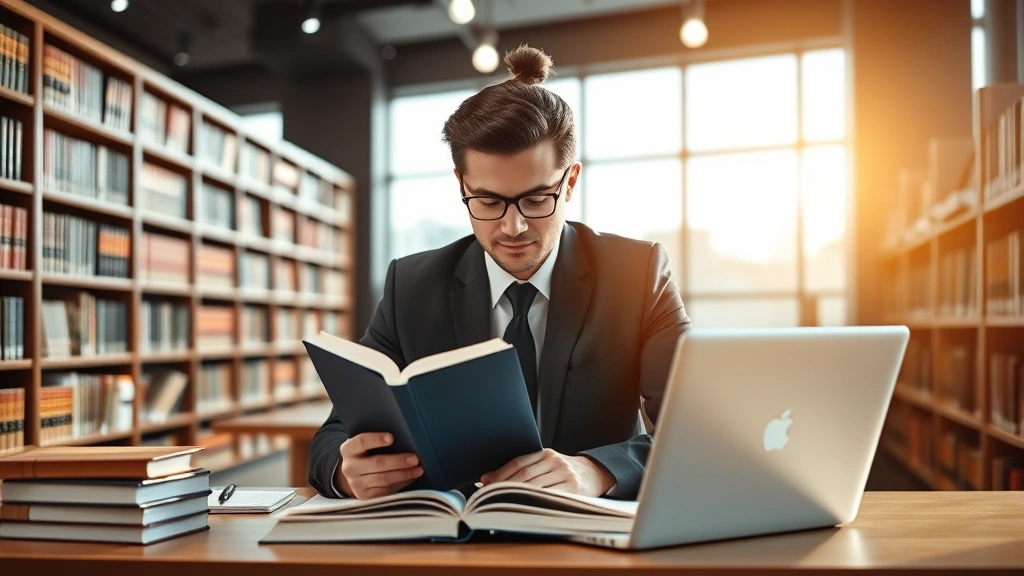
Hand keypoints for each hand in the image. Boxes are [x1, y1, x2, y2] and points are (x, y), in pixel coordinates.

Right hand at [336, 432, 422, 498]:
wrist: (354, 474)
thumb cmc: (365, 454)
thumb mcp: (365, 445)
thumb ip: (377, 441)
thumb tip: (404, 438)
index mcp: (348, 449)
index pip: (361, 442)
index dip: (376, 439)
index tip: (392, 437)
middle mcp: (349, 467)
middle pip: (377, 463)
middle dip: (398, 461)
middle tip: (415, 458)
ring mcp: (356, 483)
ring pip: (383, 479)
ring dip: (403, 474)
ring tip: (418, 470)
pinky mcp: (365, 496)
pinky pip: (386, 490)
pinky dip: (401, 483)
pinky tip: (410, 478)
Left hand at [479, 449, 615, 496]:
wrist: (594, 474)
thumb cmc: (564, 471)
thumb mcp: (548, 463)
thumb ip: (527, 468)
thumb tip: (492, 478)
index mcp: (546, 453)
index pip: (518, 463)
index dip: (500, 472)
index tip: (484, 481)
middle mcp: (555, 462)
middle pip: (524, 476)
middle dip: (503, 485)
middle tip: (487, 494)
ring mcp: (565, 476)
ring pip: (534, 487)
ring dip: (514, 495)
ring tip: (499, 502)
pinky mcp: (572, 490)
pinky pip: (548, 497)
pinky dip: (532, 502)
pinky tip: (521, 506)